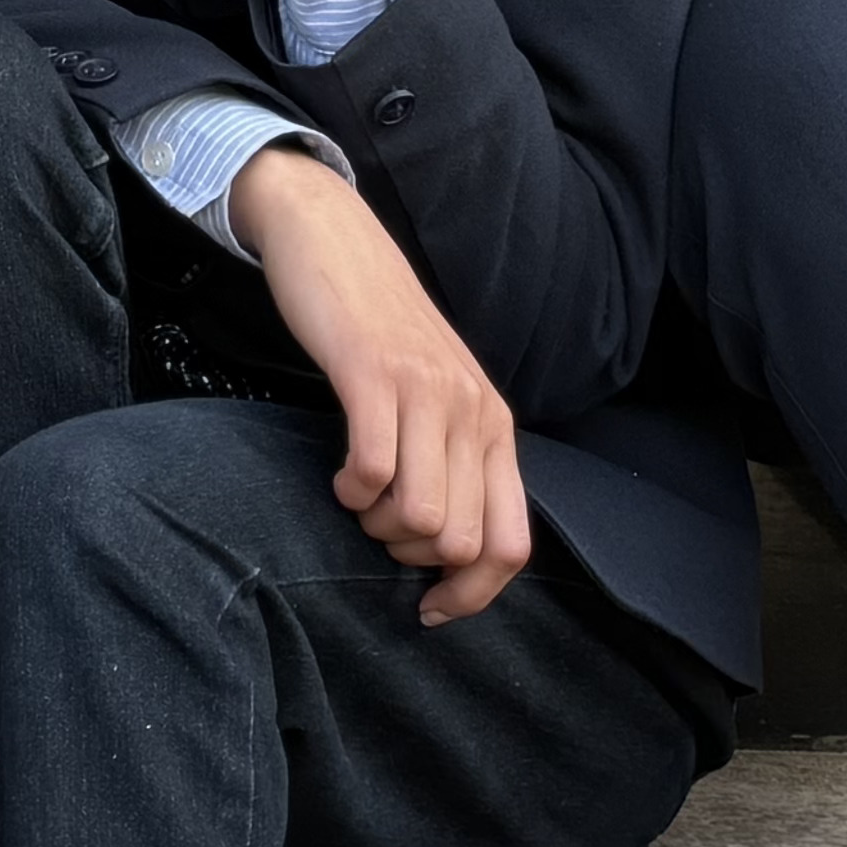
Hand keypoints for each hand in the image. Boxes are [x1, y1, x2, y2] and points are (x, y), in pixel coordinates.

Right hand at [227, 154, 526, 623]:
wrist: (335, 238)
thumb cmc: (380, 330)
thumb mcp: (438, 396)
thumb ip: (454, 458)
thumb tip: (448, 549)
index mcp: (495, 426)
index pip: (512, 545)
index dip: (473, 596)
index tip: (428, 608)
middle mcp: (472, 411)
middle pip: (460, 542)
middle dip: (408, 556)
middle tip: (377, 521)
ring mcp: (425, 390)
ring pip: (421, 516)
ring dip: (376, 525)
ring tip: (357, 493)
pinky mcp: (372, 372)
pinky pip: (372, 468)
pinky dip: (350, 490)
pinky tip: (340, 471)